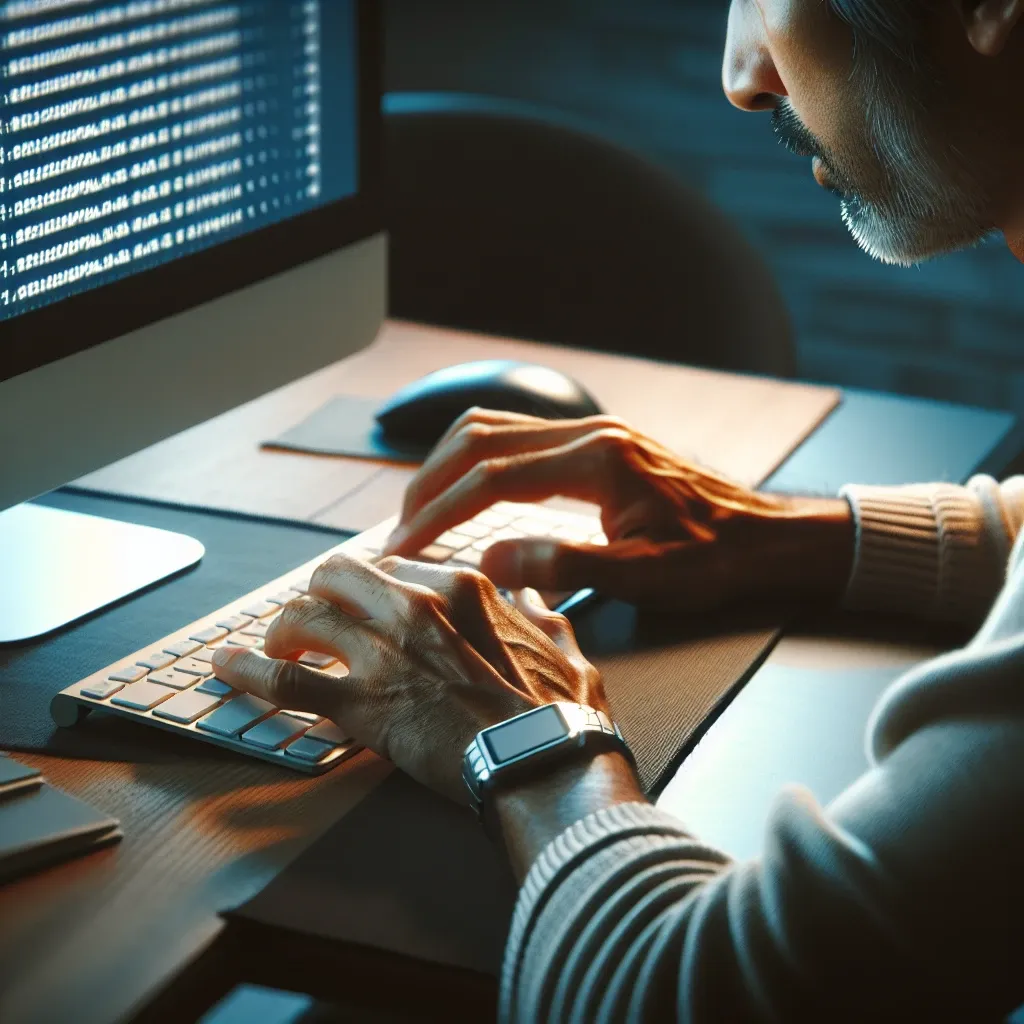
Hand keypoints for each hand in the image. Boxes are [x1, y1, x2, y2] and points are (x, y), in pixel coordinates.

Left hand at [211, 553, 609, 802]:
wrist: (546, 763)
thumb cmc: (560, 712)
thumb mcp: (565, 647)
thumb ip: (541, 612)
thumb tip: (531, 590)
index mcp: (462, 589)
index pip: (393, 565)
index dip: (369, 585)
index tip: (361, 603)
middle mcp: (414, 607)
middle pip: (336, 576)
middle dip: (318, 595)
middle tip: (313, 620)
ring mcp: (383, 654)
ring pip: (303, 618)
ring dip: (280, 632)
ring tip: (270, 648)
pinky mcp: (361, 705)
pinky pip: (284, 681)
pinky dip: (246, 671)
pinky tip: (224, 667)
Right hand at [383, 409, 853, 608]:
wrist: (763, 536)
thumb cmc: (712, 559)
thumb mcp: (643, 576)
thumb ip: (562, 564)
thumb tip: (488, 561)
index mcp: (596, 461)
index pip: (491, 478)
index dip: (440, 513)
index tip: (405, 547)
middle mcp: (589, 433)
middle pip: (480, 438)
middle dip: (430, 483)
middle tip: (400, 528)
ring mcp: (592, 431)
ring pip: (495, 427)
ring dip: (448, 463)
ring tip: (421, 507)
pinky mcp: (596, 442)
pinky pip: (518, 435)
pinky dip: (478, 458)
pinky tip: (468, 485)